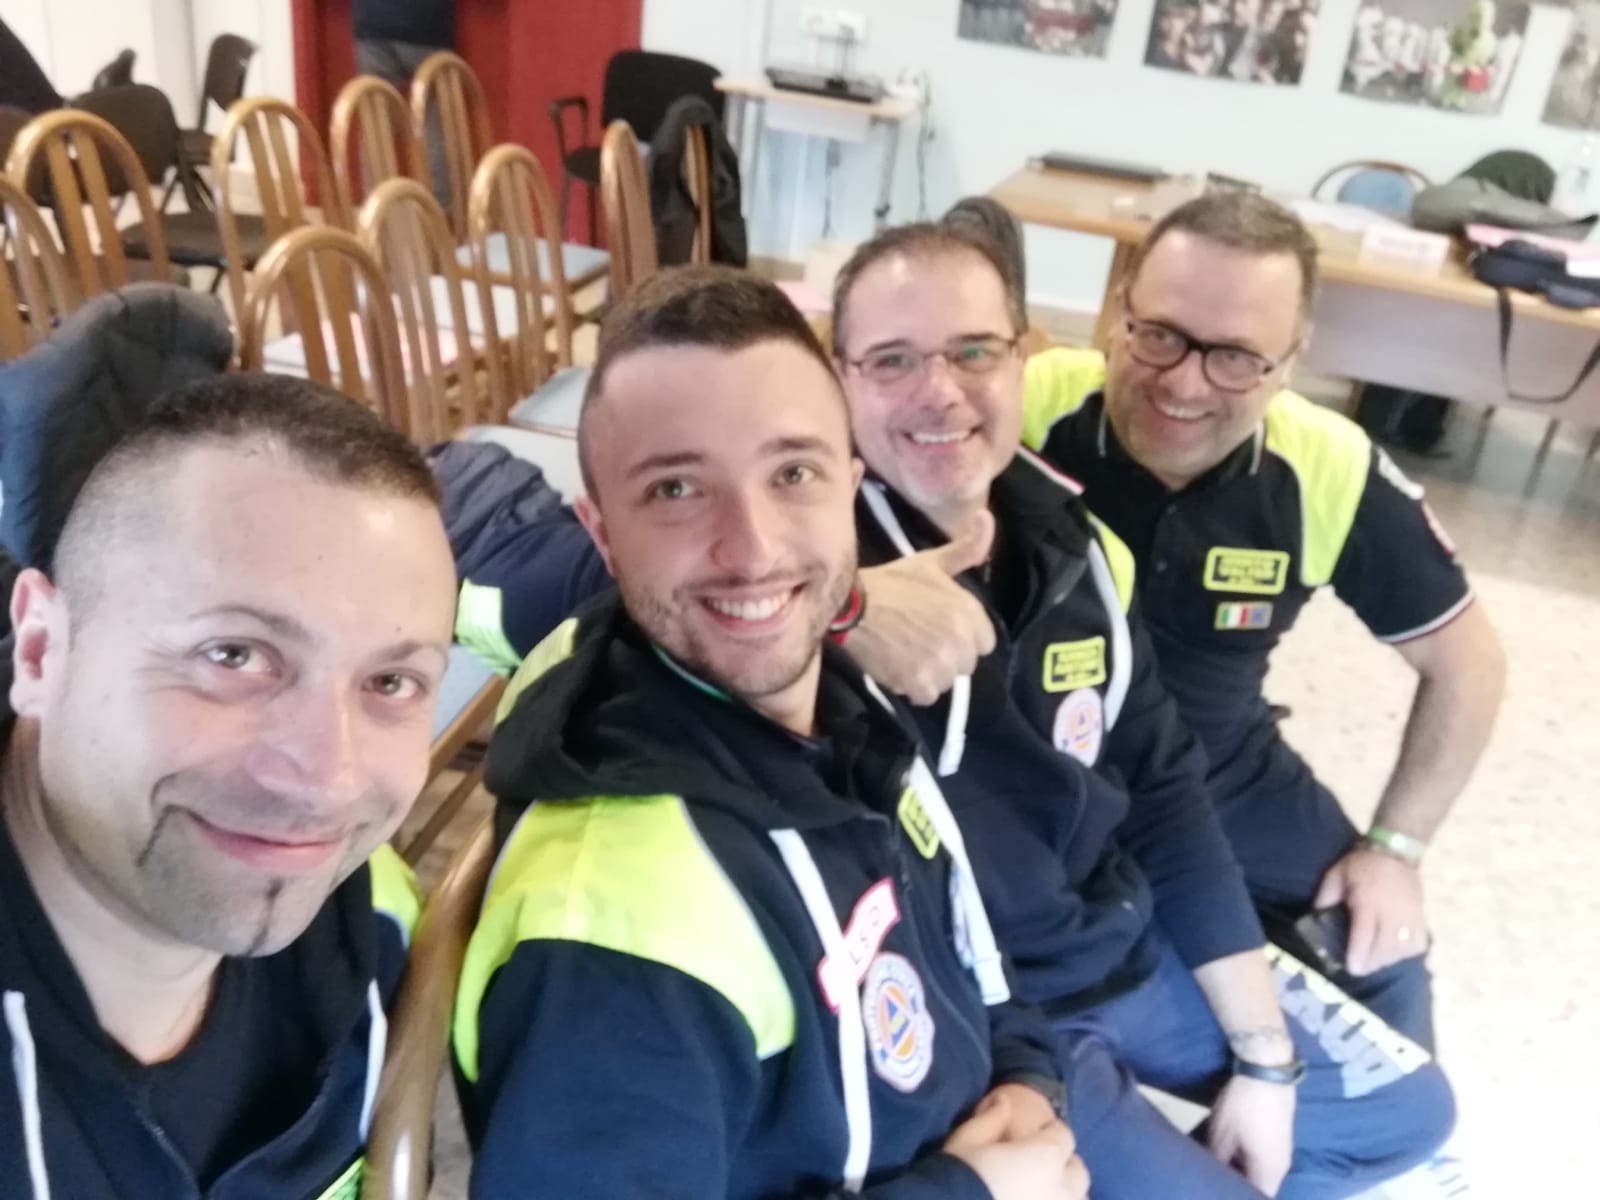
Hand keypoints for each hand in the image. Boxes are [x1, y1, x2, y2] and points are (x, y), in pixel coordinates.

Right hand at [851, 511, 996, 705]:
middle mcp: (960, 638)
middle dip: (947, 657)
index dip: (964, 637)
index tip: (941, 630)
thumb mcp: (931, 562)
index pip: (985, 642)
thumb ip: (966, 547)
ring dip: (929, 674)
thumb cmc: (892, 583)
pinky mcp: (918, 682)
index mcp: (968, 611)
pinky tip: (898, 669)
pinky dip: (912, 687)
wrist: (851, 605)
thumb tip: (987, 516)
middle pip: (966, 664)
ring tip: (907, 655)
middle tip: (920, 642)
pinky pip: (926, 695)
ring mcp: (940, 662)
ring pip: (947, 681)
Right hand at [944, 1092, 1089, 1199]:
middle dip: (1062, 1165)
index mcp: (1046, 1156)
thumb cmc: (959, 1175)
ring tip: (1041, 1192)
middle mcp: (1063, 1188)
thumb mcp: (967, 1139)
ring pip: (1076, 1199)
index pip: (1063, 1134)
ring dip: (1064, 1193)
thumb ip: (991, 1118)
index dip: (1047, 1132)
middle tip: (1038, 1166)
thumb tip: (1004, 1100)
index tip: (1032, 1135)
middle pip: (1077, 1171)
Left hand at [1207, 1075, 1295, 1195]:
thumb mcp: (1221, 1135)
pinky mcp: (1280, 1136)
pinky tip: (1231, 1151)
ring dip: (1243, 1172)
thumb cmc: (1243, 1106)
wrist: (1267, 1070)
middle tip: (1215, 1182)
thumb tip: (1208, 1176)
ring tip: (1219, 1168)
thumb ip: (1216, 1161)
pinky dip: (1249, 1160)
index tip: (1217, 1193)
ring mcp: (1283, 1150)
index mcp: (1269, 1172)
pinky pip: (1265, 1159)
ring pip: (1262, 1173)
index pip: (1255, 1197)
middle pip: (1260, 1187)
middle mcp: (1281, 1166)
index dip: (1236, 1198)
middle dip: (1239, 1185)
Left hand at [1314, 846, 1427, 975]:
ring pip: (1403, 948)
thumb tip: (1315, 917)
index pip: (1364, 934)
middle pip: (1385, 947)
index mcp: (1368, 902)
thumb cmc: (1362, 864)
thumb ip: (1325, 896)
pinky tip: (1396, 953)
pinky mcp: (1421, 916)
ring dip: (1388, 960)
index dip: (1358, 954)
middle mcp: (1391, 912)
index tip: (1352, 968)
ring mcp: (1410, 916)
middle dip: (1372, 962)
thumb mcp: (1336, 874)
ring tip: (1375, 961)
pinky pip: (1419, 942)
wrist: (1396, 851)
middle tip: (1360, 968)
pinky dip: (1408, 952)